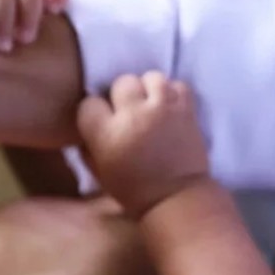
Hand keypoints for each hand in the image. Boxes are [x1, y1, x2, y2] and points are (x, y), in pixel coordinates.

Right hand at [75, 72, 209, 216]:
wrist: (176, 198)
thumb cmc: (134, 189)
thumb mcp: (99, 170)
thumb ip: (89, 142)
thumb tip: (88, 120)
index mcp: (107, 134)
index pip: (89, 103)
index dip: (96, 112)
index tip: (104, 121)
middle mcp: (134, 116)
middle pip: (121, 82)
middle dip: (123, 96)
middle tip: (130, 112)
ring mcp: (162, 109)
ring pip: (150, 77)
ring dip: (150, 89)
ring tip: (152, 105)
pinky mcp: (186, 109)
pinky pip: (176, 84)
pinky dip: (173, 93)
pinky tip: (170, 107)